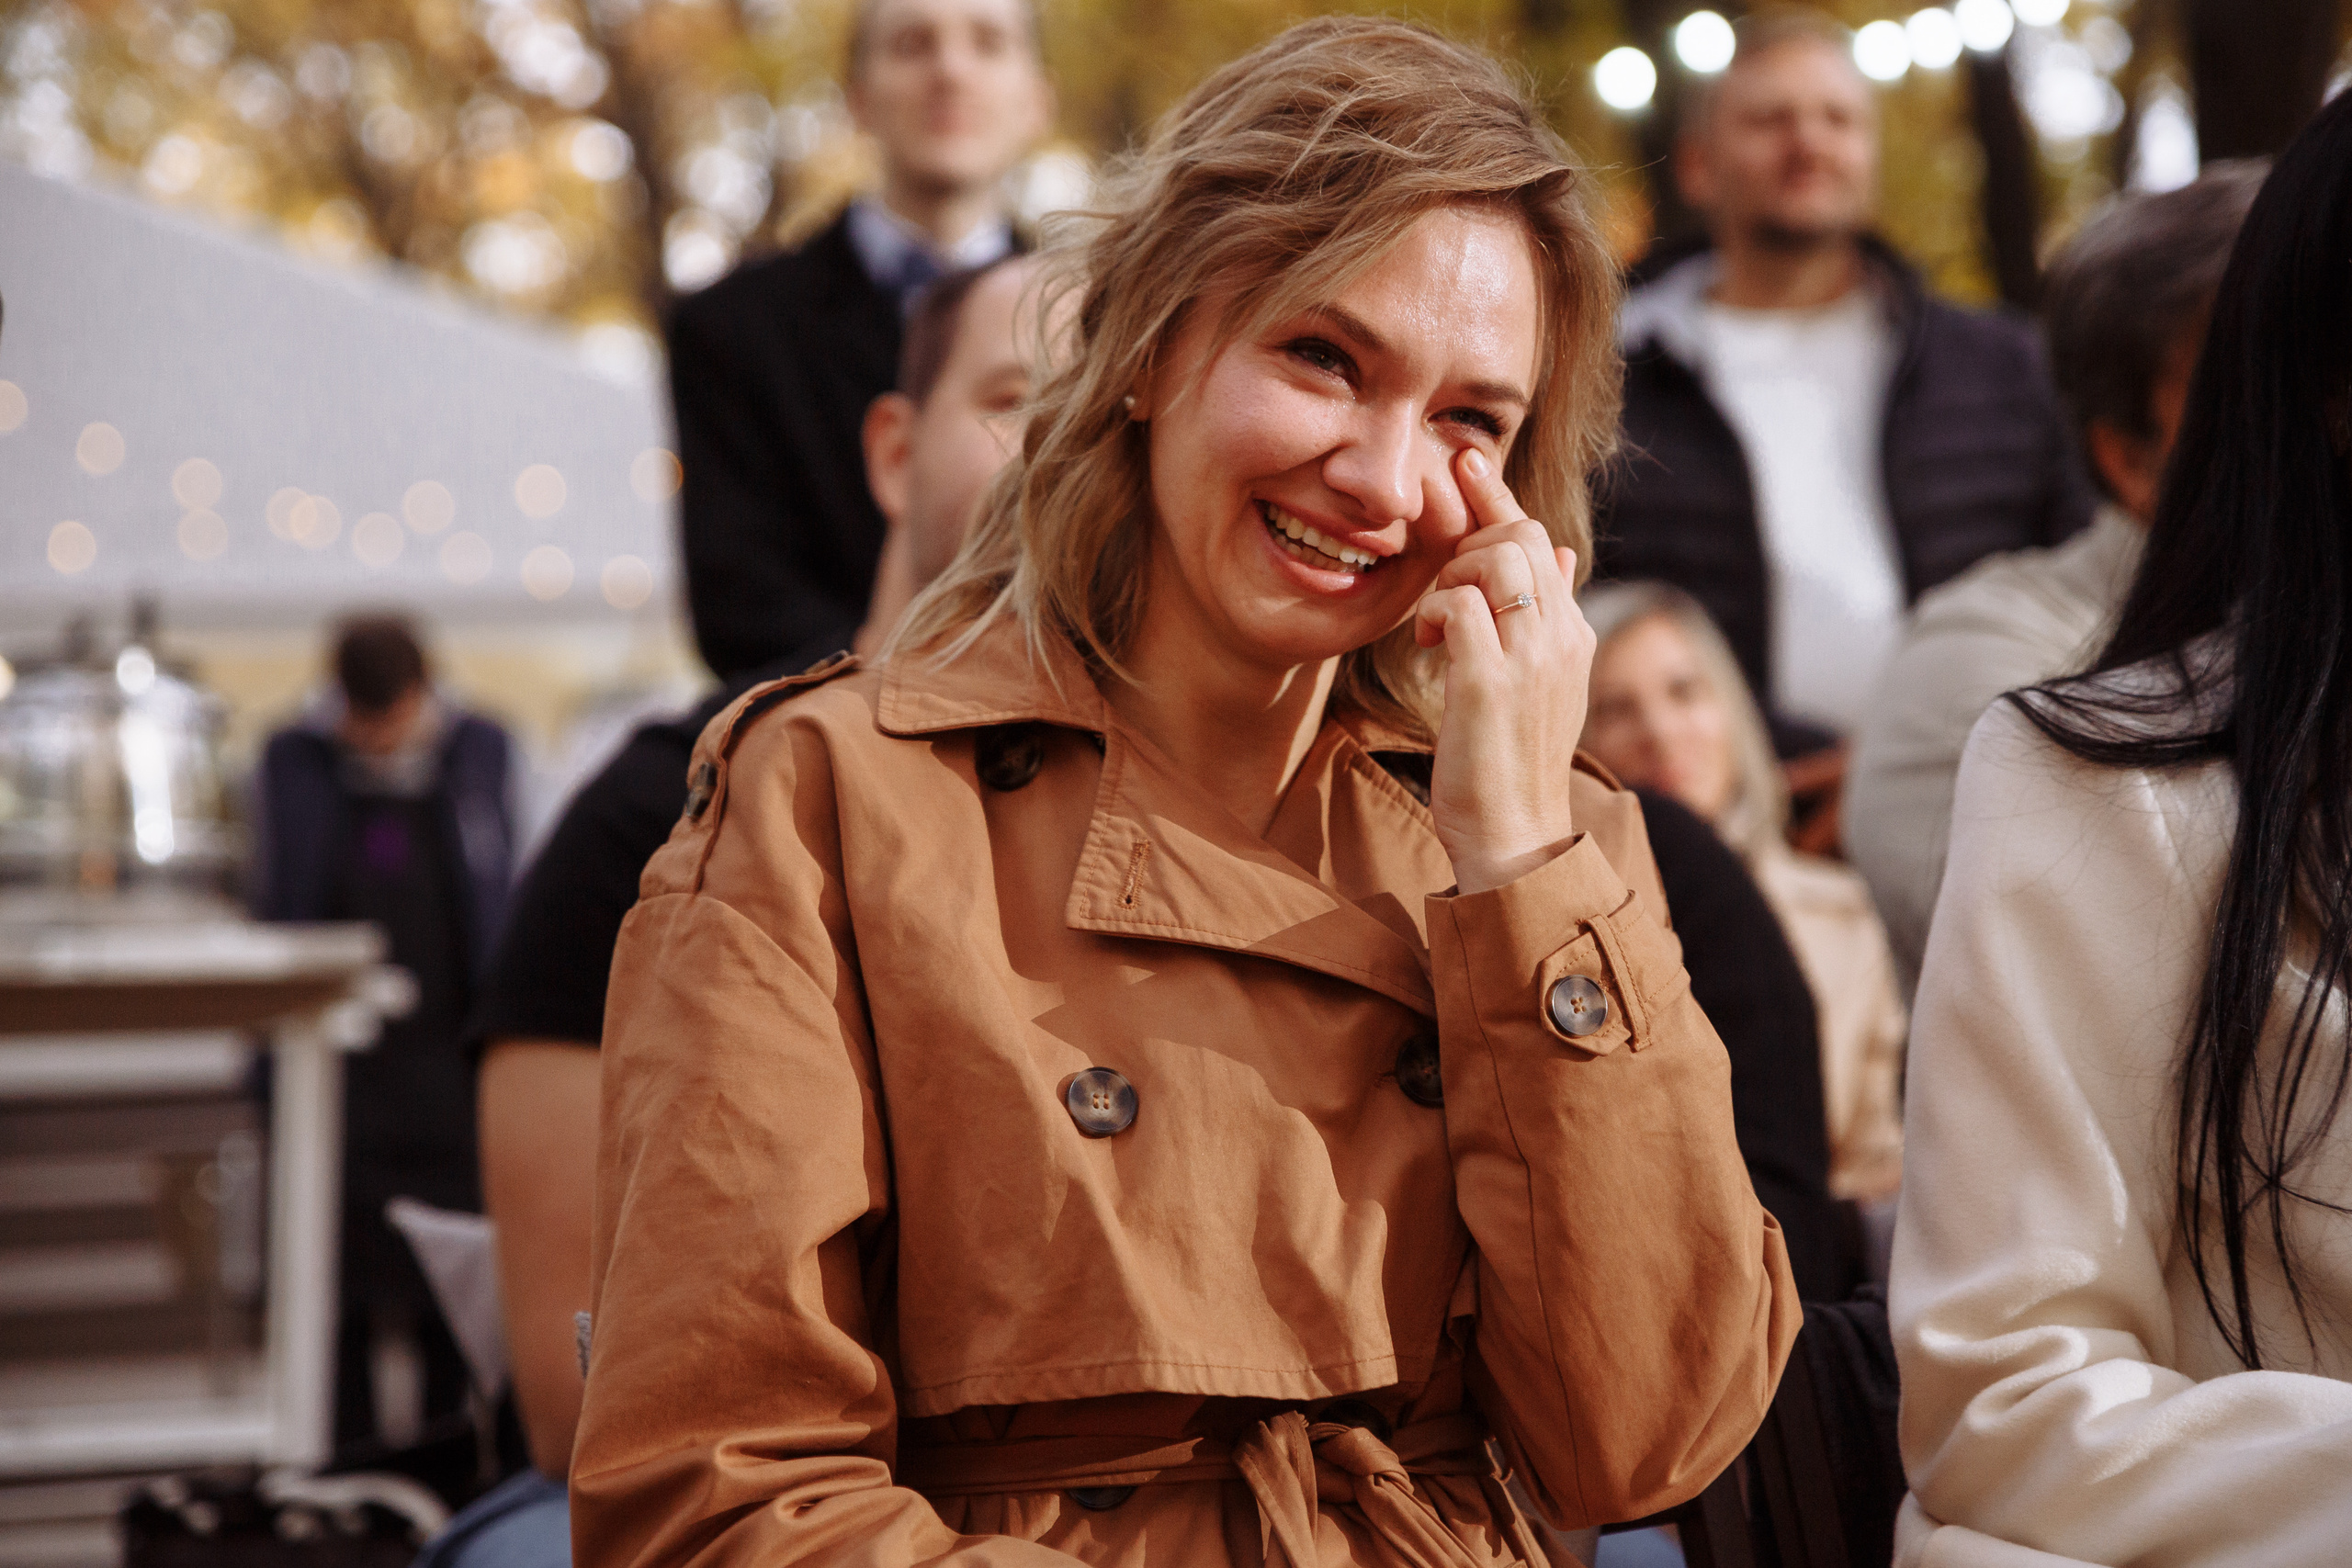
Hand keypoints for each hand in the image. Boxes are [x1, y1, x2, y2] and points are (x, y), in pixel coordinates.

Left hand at [1412, 447, 1593, 894]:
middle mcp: (1563, 638)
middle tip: (1439, 580)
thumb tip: (1558, 554)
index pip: (1540, 539)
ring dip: (1450, 579)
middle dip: (1467, 540)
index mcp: (1574, 634)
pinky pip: (1458, 602)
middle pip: (1518, 535)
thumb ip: (1548, 619)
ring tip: (1437, 627)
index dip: (1499, 495)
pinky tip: (1429, 646)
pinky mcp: (1490, 682)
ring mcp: (1532, 658)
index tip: (1466, 461)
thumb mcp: (1542, 684)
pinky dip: (1434, 612)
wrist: (1517, 838)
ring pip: (1494, 558)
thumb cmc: (1512, 764)